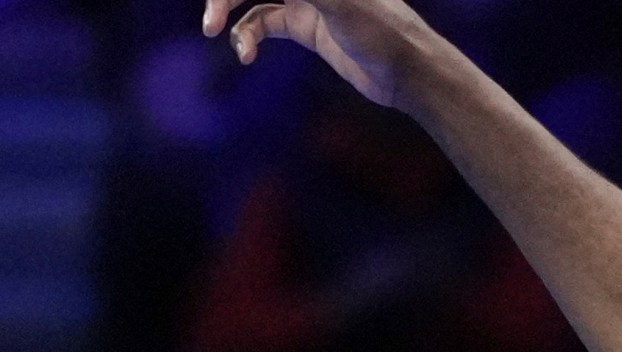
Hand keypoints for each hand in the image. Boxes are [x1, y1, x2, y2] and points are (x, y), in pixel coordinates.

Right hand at [201, 0, 429, 107]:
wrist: (409, 73)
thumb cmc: (383, 31)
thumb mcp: (339, 1)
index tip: (219, 1)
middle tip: (209, 17)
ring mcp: (306, 0)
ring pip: (252, 0)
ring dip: (230, 14)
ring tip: (219, 34)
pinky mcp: (307, 28)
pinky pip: (263, 25)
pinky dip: (248, 36)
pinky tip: (245, 54)